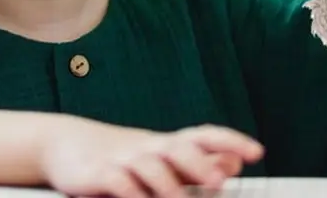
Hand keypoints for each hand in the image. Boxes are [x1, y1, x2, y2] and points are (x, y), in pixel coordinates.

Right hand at [40, 117, 263, 197]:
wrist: (69, 144)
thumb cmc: (125, 155)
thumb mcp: (162, 158)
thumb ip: (197, 162)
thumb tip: (233, 163)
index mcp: (169, 144)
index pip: (206, 136)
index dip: (232, 141)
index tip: (257, 152)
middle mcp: (151, 147)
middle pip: (179, 147)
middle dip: (200, 163)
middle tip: (220, 180)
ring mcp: (124, 158)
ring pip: (150, 165)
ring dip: (167, 184)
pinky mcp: (99, 173)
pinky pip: (117, 181)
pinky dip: (130, 191)